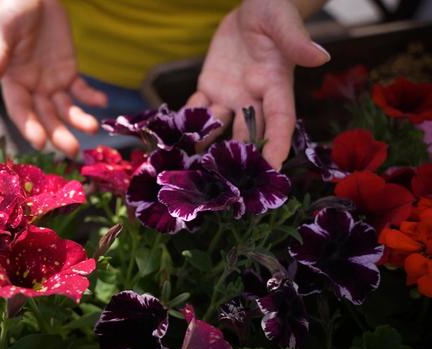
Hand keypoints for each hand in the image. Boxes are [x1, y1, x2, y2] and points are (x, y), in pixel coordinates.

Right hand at [0, 0, 106, 157]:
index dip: (29, 127)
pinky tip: (102, 101)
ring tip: (92, 127)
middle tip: (73, 150)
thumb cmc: (13, 9)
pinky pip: (81, 89)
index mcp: (13, 82)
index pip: (21, 111)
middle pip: (46, 117)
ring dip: (78, 120)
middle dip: (59, 134)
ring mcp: (52, 83)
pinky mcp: (69, 73)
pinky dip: (91, 96)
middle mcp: (32, 88)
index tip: (40, 143)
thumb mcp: (3, 30)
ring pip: (65, 109)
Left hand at [187, 0, 329, 168]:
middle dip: (241, 158)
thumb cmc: (274, 11)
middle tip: (230, 183)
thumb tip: (320, 56)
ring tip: (195, 168)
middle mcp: (254, 98)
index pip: (280, 120)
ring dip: (209, 145)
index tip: (273, 167)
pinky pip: (197, 108)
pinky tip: (176, 137)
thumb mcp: (283, 22)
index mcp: (275, 85)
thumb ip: (297, 41)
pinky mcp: (210, 87)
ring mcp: (231, 95)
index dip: (278, 143)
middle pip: (249, 132)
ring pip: (220, 127)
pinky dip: (187, 122)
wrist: (253, 7)